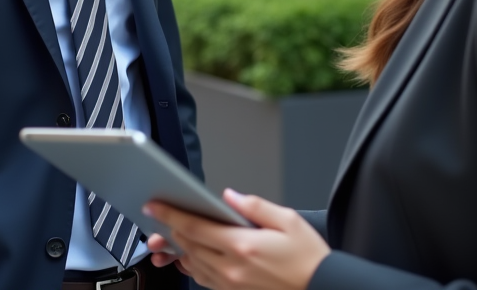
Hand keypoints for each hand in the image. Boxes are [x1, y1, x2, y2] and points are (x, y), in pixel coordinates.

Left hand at [143, 189, 330, 289]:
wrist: (321, 288)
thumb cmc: (308, 257)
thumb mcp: (288, 220)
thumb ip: (255, 206)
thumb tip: (230, 197)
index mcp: (243, 245)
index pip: (195, 227)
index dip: (170, 215)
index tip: (154, 205)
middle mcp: (232, 268)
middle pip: (188, 246)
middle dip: (171, 229)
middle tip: (160, 216)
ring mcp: (231, 284)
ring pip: (192, 264)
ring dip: (179, 248)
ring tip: (172, 234)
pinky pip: (204, 279)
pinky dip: (193, 266)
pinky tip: (192, 256)